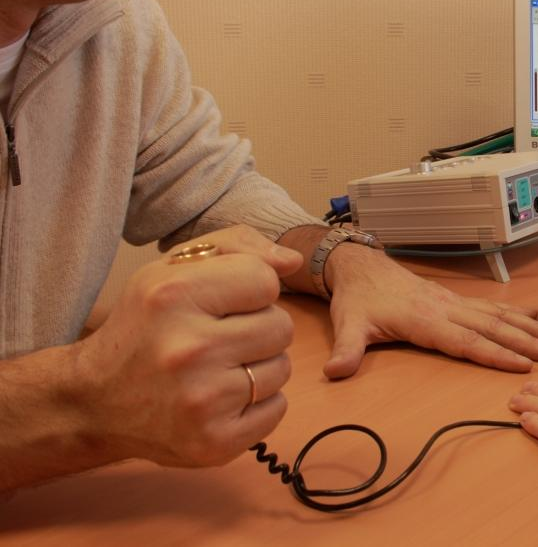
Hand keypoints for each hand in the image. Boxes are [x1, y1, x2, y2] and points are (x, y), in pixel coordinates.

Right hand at [75, 225, 303, 467]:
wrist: (94, 402)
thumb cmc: (144, 326)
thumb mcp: (174, 268)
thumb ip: (237, 246)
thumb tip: (293, 262)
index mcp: (174, 296)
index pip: (265, 281)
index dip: (251, 289)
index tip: (222, 302)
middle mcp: (188, 349)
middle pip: (281, 326)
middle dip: (257, 328)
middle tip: (219, 338)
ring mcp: (202, 401)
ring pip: (282, 368)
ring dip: (258, 366)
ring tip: (217, 368)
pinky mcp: (214, 442)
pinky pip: (278, 408)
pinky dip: (258, 404)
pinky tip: (221, 398)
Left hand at [322, 245, 537, 377]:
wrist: (360, 267)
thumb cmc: (357, 298)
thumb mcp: (348, 324)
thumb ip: (346, 350)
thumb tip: (334, 372)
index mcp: (426, 319)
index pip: (467, 340)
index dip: (496, 354)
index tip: (524, 365)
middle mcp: (447, 309)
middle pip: (494, 327)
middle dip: (527, 341)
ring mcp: (454, 302)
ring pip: (499, 315)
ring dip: (530, 327)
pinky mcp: (455, 300)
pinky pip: (492, 307)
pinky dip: (517, 312)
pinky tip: (536, 315)